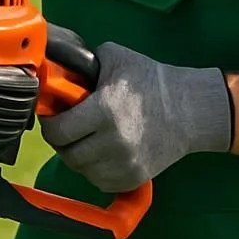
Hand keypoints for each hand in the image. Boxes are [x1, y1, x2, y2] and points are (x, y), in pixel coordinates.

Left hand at [39, 41, 233, 192]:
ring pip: (81, 170)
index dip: (50, 123)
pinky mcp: (135, 178)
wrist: (188, 109)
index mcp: (104, 110)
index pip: (59, 131)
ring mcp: (125, 164)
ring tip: (83, 138)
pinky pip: (100, 181)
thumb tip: (56, 70)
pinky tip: (100, 151)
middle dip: (61, 140)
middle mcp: (113, 141)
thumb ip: (81, 63)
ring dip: (77, 155)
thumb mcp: (113, 57)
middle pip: (67, 154)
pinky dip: (94, 169)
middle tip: (65, 127)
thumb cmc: (149, 79)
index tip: (52, 115)